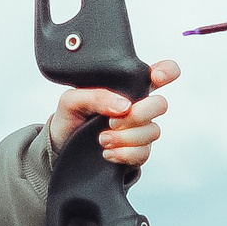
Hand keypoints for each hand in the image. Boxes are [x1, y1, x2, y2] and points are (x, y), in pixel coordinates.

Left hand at [49, 60, 177, 170]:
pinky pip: (143, 153)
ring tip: (102, 139)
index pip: (159, 73)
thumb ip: (96, 96)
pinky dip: (123, 154)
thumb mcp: (72, 100)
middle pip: (161, 105)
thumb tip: (124, 106)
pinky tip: (107, 153)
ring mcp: (140, 131)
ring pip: (152, 131)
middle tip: (111, 121)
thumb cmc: (69, 118)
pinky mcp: (137, 153)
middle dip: (139, 114)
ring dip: (125, 137)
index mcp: (126, 88)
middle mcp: (138, 108)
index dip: (166, 71)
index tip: (155, 77)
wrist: (60, 149)